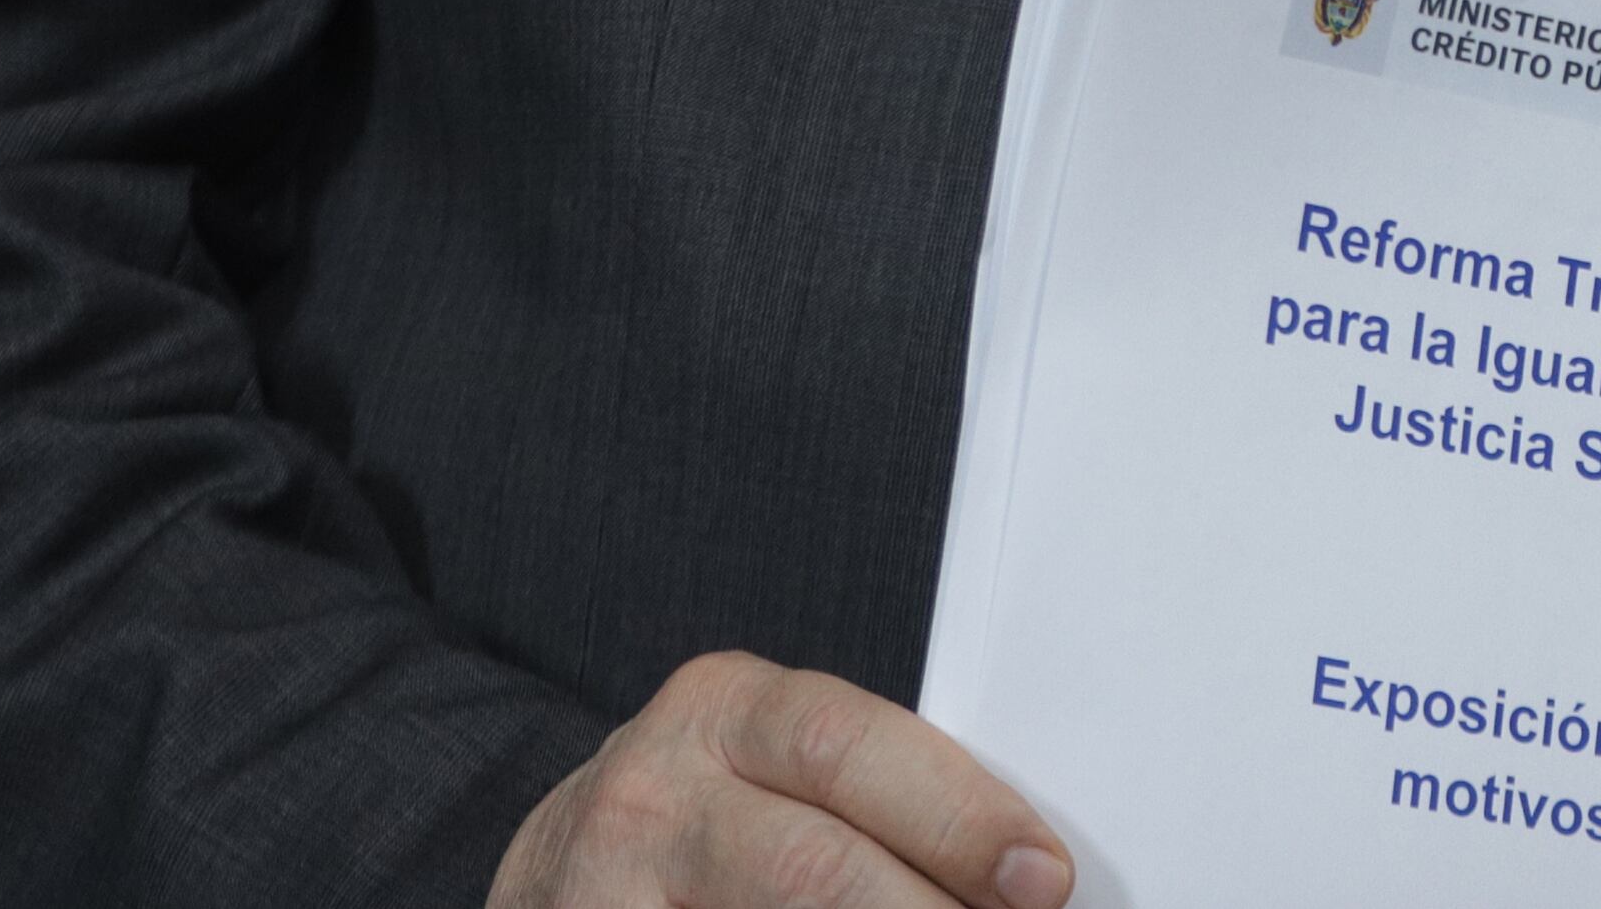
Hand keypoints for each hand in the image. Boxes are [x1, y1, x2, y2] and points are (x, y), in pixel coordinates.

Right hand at [492, 654, 1071, 908]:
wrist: (560, 873)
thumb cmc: (711, 814)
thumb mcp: (773, 765)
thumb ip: (877, 792)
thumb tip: (1014, 870)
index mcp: (724, 710)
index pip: (851, 747)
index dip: (957, 816)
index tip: (1040, 877)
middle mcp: (655, 792)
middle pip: (812, 864)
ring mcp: (609, 890)